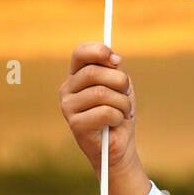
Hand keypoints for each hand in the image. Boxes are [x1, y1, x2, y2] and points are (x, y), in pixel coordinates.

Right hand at [59, 42, 141, 178]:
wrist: (119, 144)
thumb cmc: (119, 112)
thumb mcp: (120, 85)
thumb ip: (115, 69)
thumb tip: (113, 58)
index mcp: (77, 75)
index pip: (80, 52)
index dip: (99, 51)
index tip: (116, 60)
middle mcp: (67, 88)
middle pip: (95, 72)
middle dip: (120, 82)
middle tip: (126, 94)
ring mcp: (68, 106)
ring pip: (102, 93)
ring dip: (122, 103)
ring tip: (123, 112)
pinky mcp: (74, 124)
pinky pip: (104, 112)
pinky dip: (118, 117)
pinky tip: (114, 123)